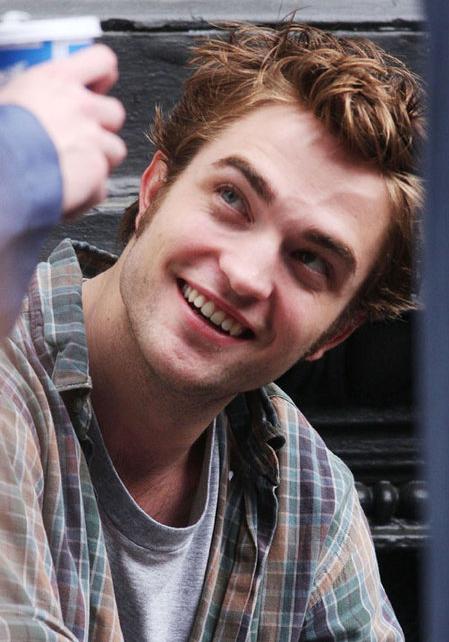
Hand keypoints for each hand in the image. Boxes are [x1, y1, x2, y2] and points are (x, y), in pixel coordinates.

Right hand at [0, 44, 126, 217]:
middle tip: (80, 139)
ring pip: (115, 149)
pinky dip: (90, 193)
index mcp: (56, 81)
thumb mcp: (9, 98)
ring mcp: (92, 138)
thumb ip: (36, 97)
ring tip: (74, 170)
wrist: (0, 169)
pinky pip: (103, 184)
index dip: (104, 75)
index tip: (99, 85)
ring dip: (100, 161)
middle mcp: (79, 106)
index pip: (101, 61)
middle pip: (115, 112)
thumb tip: (34, 104)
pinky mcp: (96, 169)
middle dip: (103, 127)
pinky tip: (70, 192)